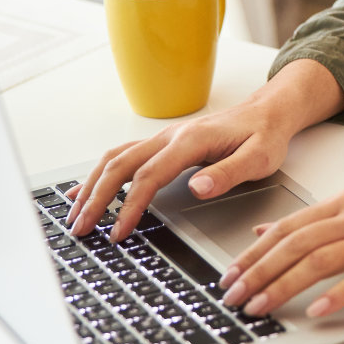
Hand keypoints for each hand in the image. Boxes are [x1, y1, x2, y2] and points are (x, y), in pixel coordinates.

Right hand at [65, 59, 343, 240]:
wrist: (269, 111)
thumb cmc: (265, 135)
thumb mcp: (260, 157)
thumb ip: (229, 172)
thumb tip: (197, 187)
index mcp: (191, 141)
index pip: (149, 177)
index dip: (129, 206)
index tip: (117, 233)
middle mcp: (170, 136)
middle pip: (120, 166)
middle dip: (96, 199)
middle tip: (80, 229)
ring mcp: (164, 138)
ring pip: (115, 159)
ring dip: (92, 186)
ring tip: (75, 216)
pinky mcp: (164, 143)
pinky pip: (123, 156)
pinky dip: (100, 173)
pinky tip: (85, 190)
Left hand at [217, 162, 343, 317]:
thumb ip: (314, 219)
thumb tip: (266, 229)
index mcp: (343, 202)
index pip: (287, 227)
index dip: (253, 252)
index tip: (229, 275)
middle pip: (295, 244)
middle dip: (258, 272)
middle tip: (233, 297)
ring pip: (318, 260)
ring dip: (284, 285)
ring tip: (260, 308)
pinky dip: (336, 295)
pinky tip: (317, 312)